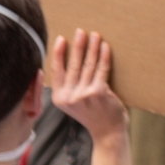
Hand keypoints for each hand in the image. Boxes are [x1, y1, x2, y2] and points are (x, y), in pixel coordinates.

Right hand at [50, 30, 130, 164]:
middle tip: (81, 31)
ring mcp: (83, 95)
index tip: (61, 39)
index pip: (56, 71)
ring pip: (88, 65)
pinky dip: (104, 56)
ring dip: (92, 48)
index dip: (58, 54)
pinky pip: (101, 70)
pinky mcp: (98, 92)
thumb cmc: (93, 114)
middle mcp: (68, 96)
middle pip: (73, 65)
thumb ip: (68, 88)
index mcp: (59, 98)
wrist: (107, 132)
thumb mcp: (72, 103)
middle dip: (77, 46)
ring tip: (95, 35)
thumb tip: (66, 63)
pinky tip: (106, 47)